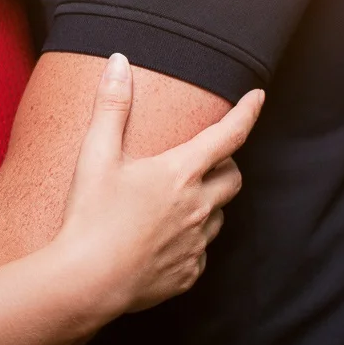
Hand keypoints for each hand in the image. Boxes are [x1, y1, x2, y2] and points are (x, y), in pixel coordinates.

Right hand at [55, 54, 262, 330]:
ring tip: (173, 199)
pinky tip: (162, 236)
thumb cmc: (90, 215)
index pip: (228, 136)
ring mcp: (195, 244)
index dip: (247, 113)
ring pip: (218, 214)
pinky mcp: (188, 274)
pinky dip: (191, 237)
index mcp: (180, 173)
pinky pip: (201, 249)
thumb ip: (111, 105)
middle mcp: (197, 207)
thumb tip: (120, 62)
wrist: (86, 282)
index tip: (258, 97)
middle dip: (224, 164)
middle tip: (200, 159)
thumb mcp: (96, 153)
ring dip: (207, 201)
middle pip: (233, 178)